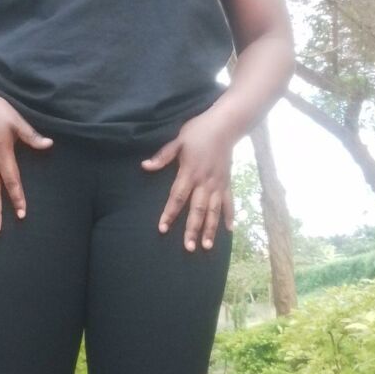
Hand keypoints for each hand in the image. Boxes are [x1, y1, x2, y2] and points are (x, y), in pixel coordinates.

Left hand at [141, 112, 234, 251]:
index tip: (163, 228)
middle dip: (192, 229)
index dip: (169, 213)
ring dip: (210, 229)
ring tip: (206, 246)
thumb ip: (163, 155)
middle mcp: (205, 182)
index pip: (177, 197)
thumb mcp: (178, 140)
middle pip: (197, 209)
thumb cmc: (198, 131)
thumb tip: (145, 166)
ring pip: (214, 210)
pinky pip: (229, 202)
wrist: (225, 125)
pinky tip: (229, 230)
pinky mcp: (227, 182)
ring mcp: (218, 183)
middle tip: (188, 248)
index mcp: (190, 172)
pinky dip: (229, 215)